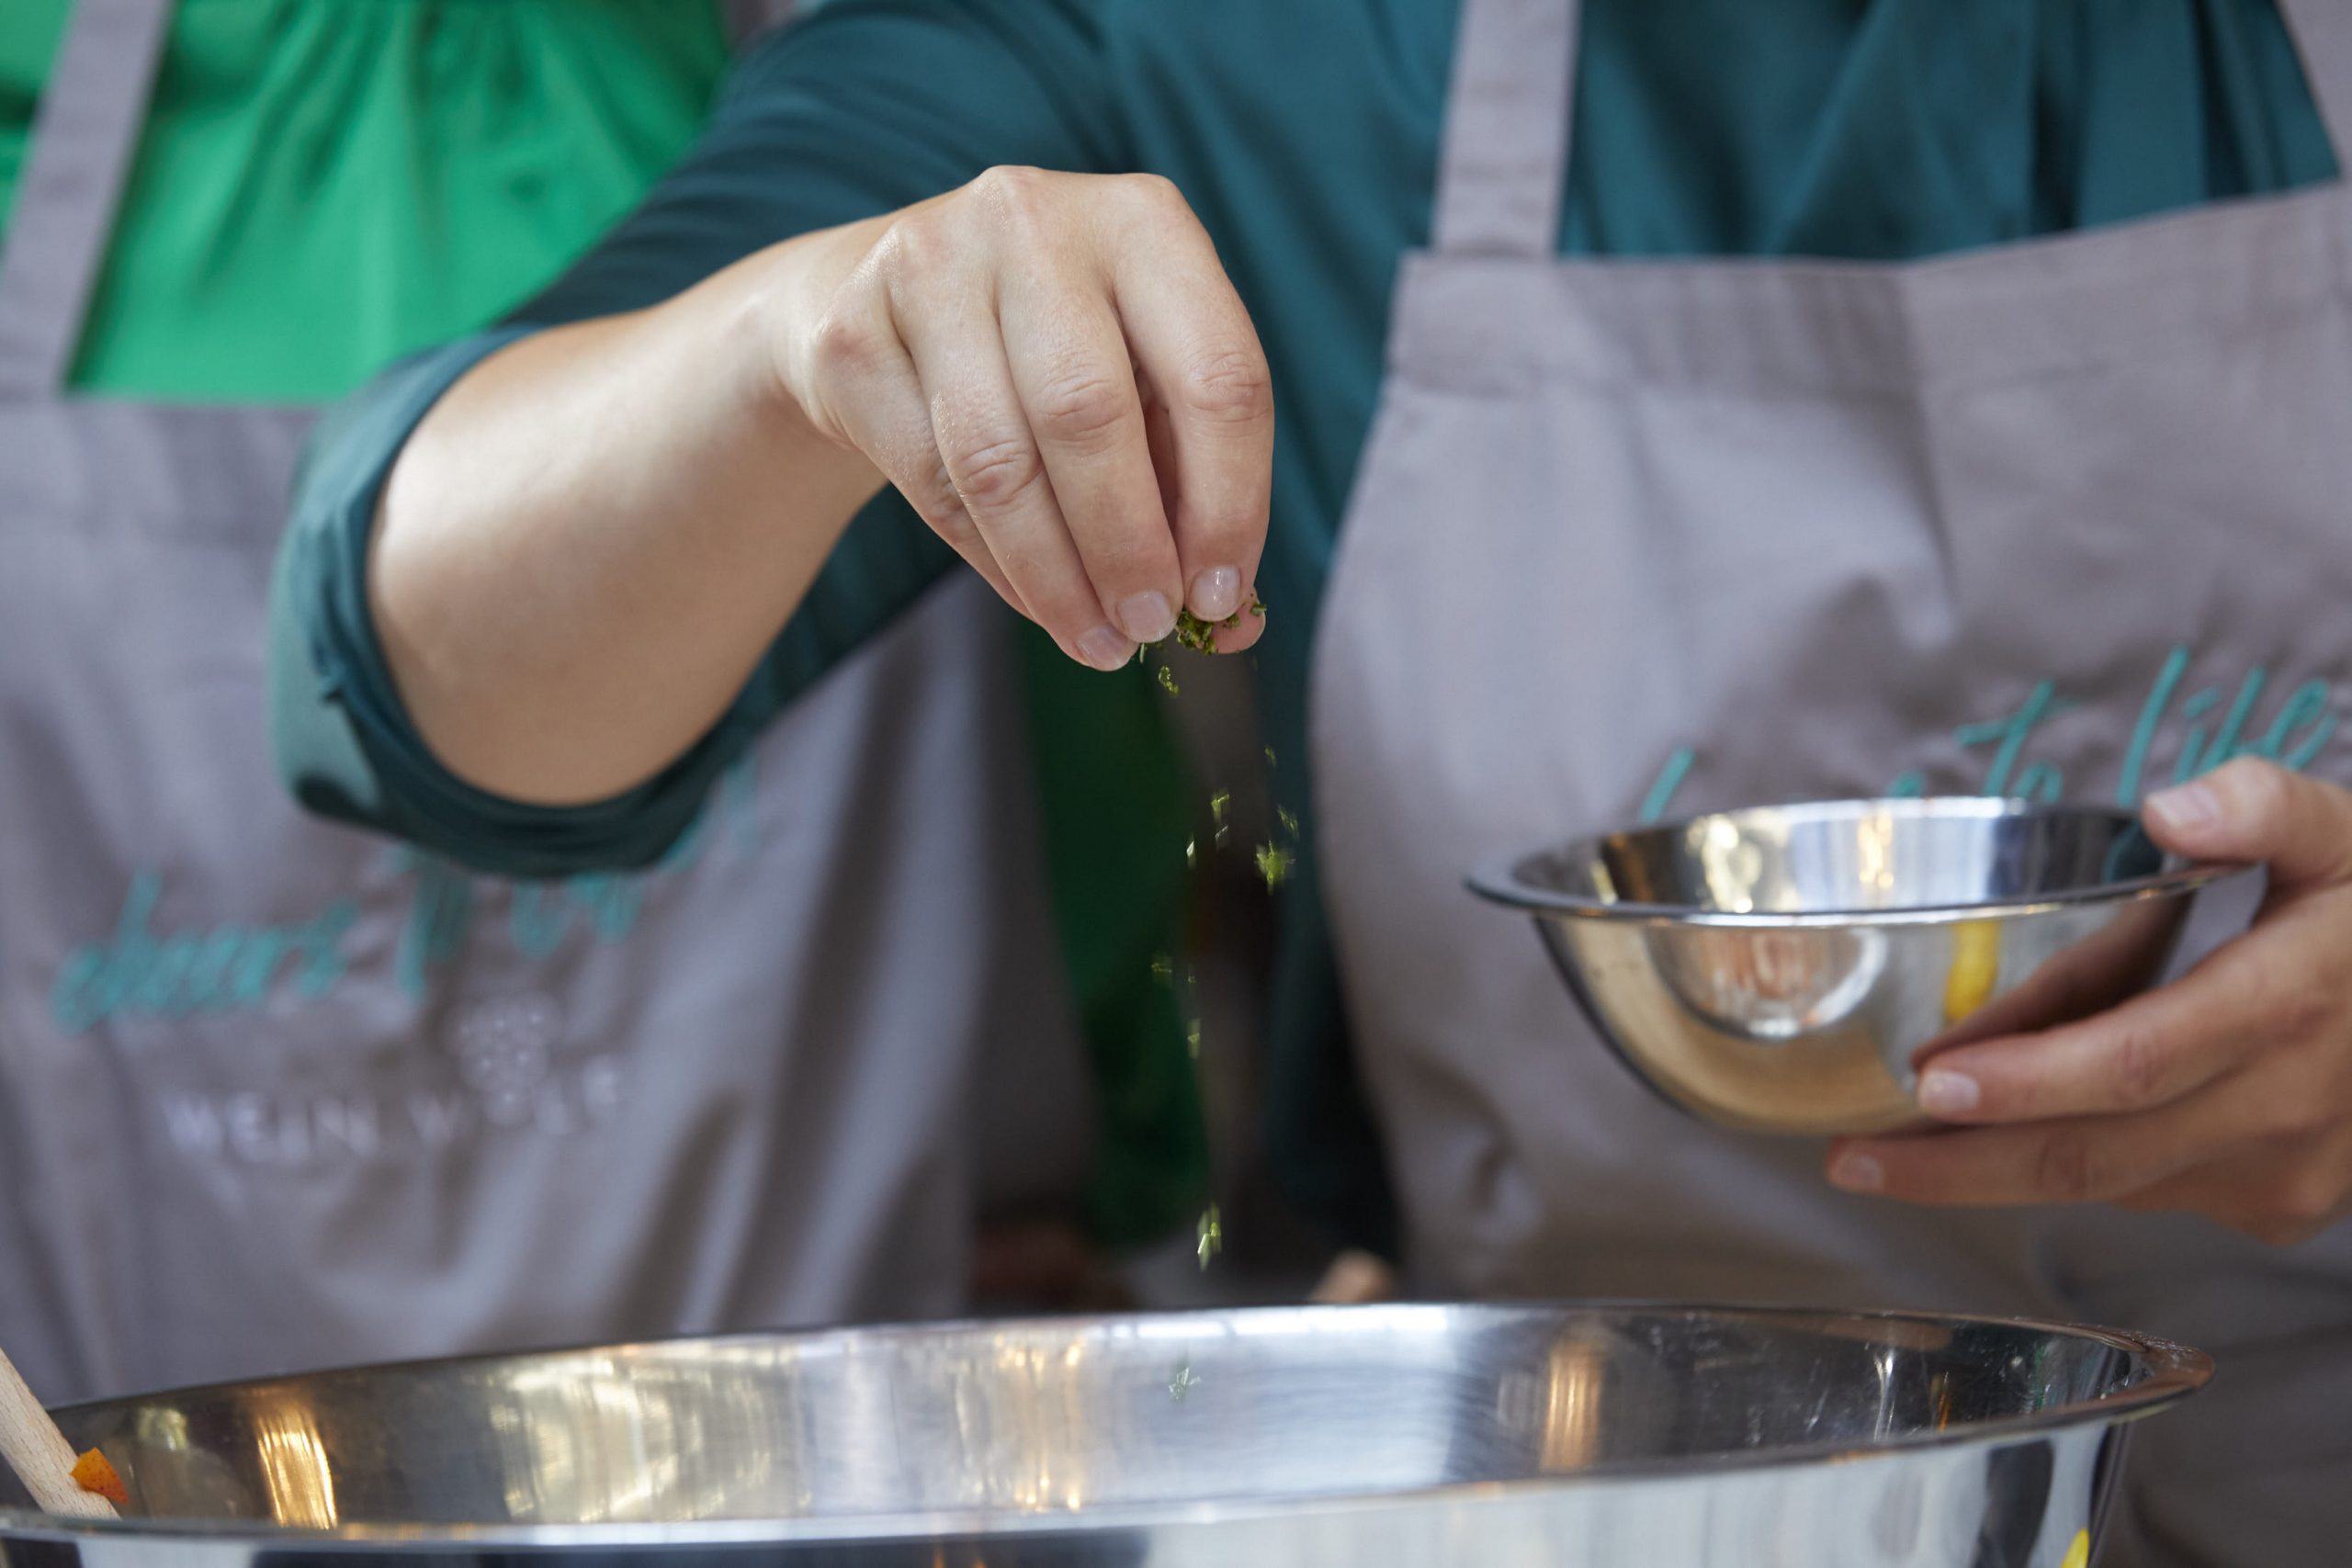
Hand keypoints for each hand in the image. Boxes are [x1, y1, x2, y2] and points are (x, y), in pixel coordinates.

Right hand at [779, 166, 1273, 668]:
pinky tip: (1036, 601)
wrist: (872, 296)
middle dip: (1129, 547)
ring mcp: (930, 267)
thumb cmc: (1044, 349)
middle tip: (1148, 627)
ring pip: (1001, 462)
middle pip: (1092, 416)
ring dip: (1058, 576)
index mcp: (1145, 223)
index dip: (1229, 504)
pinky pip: (934, 482)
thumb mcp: (1138, 380)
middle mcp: (1036, 222)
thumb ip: (1191, 483)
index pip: (1218, 374)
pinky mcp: (853, 334)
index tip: (1220, 597)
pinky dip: (995, 564)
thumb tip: (1230, 621)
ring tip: (1097, 640)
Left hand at [1826, 758, 2351, 1244]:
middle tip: (1851, 1156)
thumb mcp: (2342, 836)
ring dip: (1995, 1173)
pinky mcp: (2276, 1206)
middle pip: (2100, 1150)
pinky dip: (2066, 1166)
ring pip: (2111, 1184)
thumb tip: (2174, 810)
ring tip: (1888, 1152)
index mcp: (2293, 1003)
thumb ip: (2262, 804)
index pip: (2138, 1058)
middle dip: (1962, 1163)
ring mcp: (2287, 1171)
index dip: (2030, 1080)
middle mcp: (2289, 1104)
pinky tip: (2000, 1137)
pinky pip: (2145, 1191)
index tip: (1929, 1082)